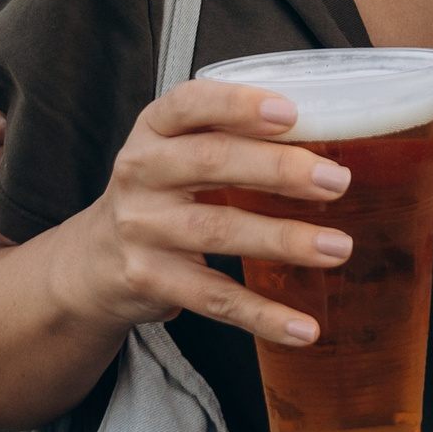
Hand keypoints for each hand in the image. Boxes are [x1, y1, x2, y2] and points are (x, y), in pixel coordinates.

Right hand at [44, 78, 353, 352]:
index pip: (189, 104)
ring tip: (338, 247)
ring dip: (285, 240)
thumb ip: (233, 135)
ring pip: (219, 231)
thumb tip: (331, 136)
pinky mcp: (151, 279)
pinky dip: (263, 314)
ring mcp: (143, 228)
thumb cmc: (160, 190)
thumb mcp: (179, 149)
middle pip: (211, 162)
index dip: (239, 104)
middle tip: (337, 180)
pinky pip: (214, 298)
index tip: (290, 113)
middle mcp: (141, 172)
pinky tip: (304, 326)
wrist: (94, 260)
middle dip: (280, 170)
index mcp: (155, 129)